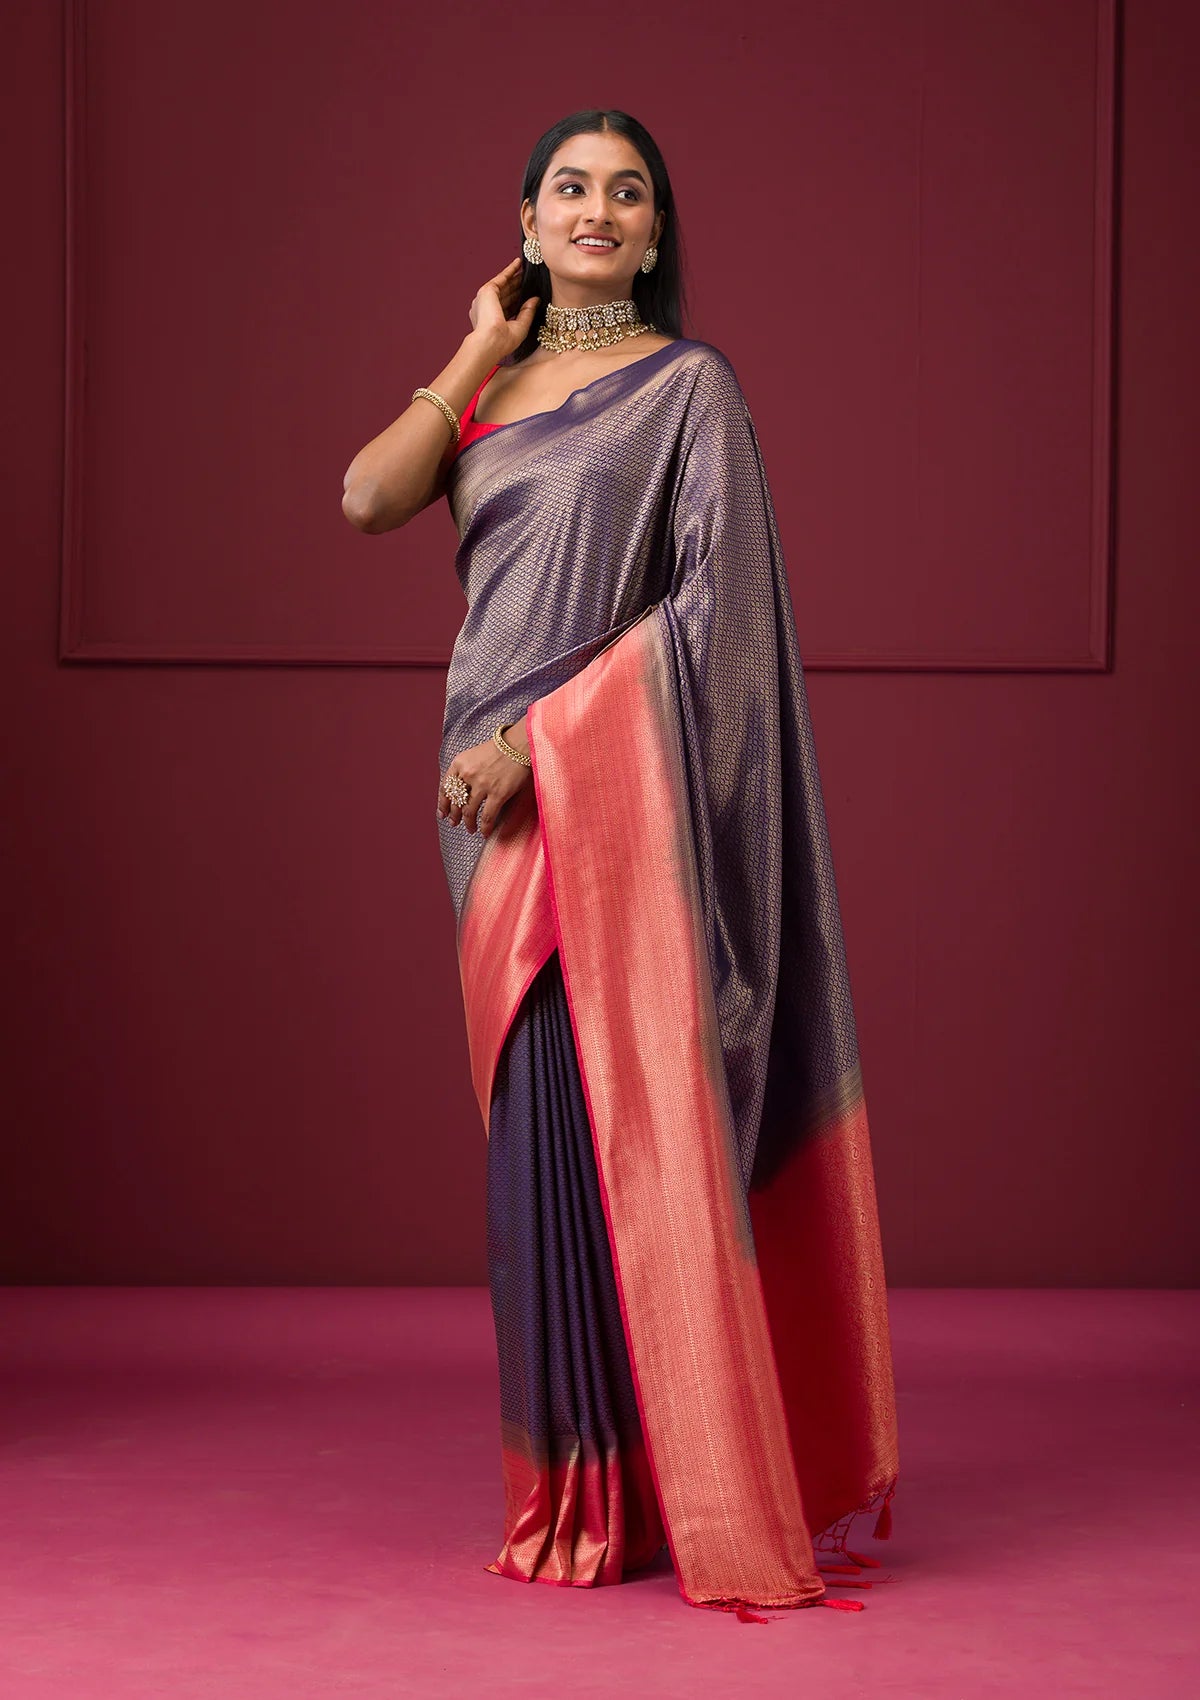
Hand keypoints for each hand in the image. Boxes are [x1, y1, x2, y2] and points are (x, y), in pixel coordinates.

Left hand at [438, 718, 532, 838]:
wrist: (519, 744)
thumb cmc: (499, 748)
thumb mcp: (474, 755)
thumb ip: (464, 770)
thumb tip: (460, 791)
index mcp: (459, 763)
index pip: (445, 788)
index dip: (443, 804)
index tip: (442, 813)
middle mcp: (467, 775)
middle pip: (456, 802)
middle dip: (454, 816)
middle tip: (455, 823)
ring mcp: (482, 785)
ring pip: (469, 812)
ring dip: (468, 823)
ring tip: (470, 829)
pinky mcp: (498, 794)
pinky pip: (487, 816)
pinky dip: (485, 827)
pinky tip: (484, 832)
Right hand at [467, 259, 539, 359]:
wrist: (490, 341)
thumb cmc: (503, 341)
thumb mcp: (520, 326)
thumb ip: (528, 312)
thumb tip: (536, 299)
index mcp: (493, 321)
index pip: (510, 307)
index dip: (520, 299)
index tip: (532, 293)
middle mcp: (487, 310)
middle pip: (507, 294)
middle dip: (518, 286)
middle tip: (531, 278)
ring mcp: (486, 299)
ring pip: (504, 285)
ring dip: (515, 276)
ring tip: (527, 268)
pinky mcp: (487, 291)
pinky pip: (501, 277)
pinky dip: (510, 270)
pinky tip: (518, 263)